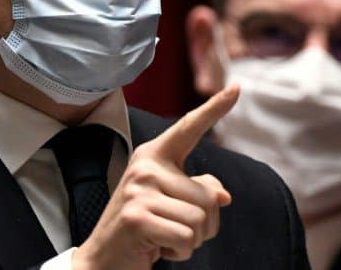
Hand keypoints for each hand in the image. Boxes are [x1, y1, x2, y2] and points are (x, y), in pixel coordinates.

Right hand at [72, 84, 239, 269]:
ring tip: (163, 237)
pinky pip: (186, 238)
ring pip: (200, 219)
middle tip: (172, 230)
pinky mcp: (137, 217)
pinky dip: (180, 252)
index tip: (237, 88)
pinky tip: (156, 248)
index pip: (189, 128)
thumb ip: (198, 191)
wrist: (103, 261)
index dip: (215, 108)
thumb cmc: (144, 229)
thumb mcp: (172, 203)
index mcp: (154, 155)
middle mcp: (145, 166)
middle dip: (203, 225)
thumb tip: (222, 197)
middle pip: (208, 196)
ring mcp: (139, 190)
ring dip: (191, 240)